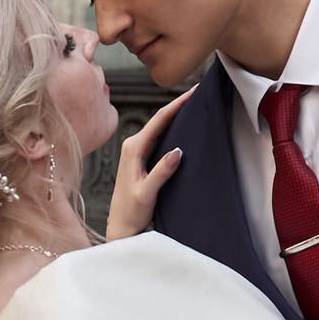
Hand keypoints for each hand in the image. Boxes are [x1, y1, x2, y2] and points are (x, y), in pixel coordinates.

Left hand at [105, 94, 188, 239]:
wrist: (120, 228)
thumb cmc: (131, 213)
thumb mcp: (146, 194)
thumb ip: (160, 173)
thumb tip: (177, 152)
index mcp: (133, 149)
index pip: (159, 120)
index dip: (177, 104)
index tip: (193, 92)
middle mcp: (132, 145)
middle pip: (159, 119)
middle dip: (178, 104)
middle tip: (198, 92)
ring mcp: (134, 150)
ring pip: (158, 127)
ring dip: (174, 114)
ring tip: (193, 103)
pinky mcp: (139, 157)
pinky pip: (157, 136)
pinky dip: (170, 127)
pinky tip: (181, 124)